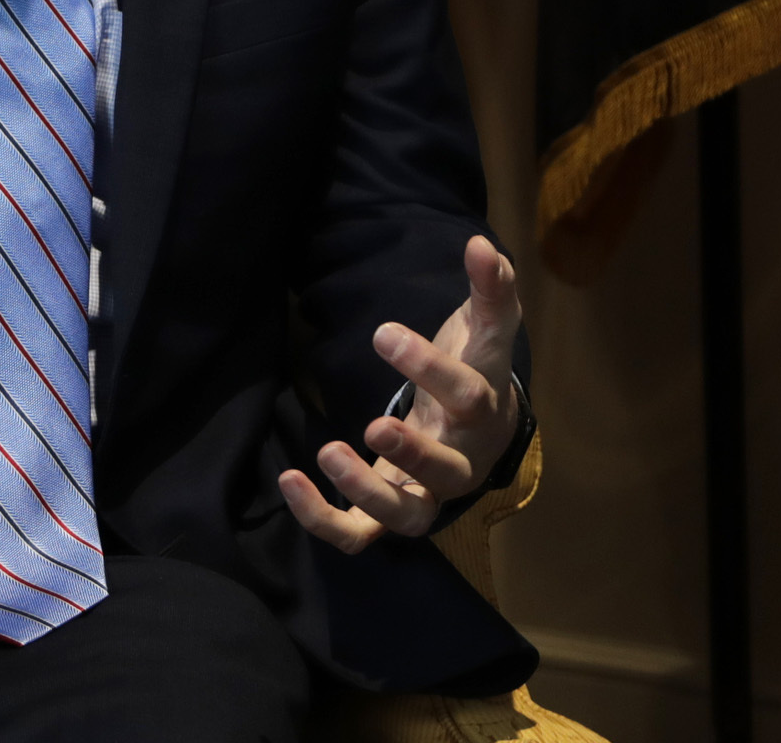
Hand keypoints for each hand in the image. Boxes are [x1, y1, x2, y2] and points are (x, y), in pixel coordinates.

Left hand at [278, 235, 522, 554]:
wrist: (482, 433)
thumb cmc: (476, 371)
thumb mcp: (486, 329)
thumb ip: (490, 287)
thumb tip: (480, 244)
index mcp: (482, 413)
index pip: (467, 397)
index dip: (428, 369)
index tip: (382, 332)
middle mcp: (459, 462)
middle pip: (447, 472)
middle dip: (412, 453)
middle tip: (376, 423)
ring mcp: (425, 494)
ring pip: (406, 516)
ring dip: (368, 493)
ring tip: (327, 452)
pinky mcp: (388, 512)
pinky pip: (359, 535)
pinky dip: (325, 520)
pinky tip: (290, 480)